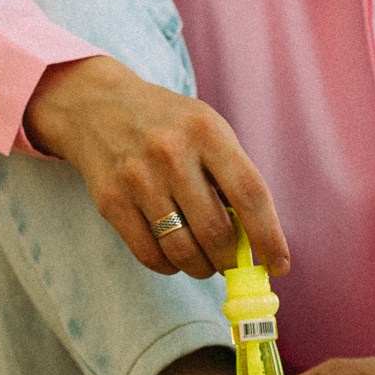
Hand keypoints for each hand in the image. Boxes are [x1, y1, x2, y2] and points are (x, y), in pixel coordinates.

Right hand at [24, 56, 288, 280]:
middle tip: (231, 265)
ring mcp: (138, 178)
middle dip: (229, 260)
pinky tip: (173, 256)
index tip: (278, 265)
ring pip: (181, 250)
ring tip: (203, 262)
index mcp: (207, 132)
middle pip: (215, 231)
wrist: (96, 106)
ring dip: (200, 268)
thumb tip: (254, 242)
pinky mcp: (111, 201)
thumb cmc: (168, 125)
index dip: (269, 237)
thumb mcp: (206, 129)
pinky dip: (168, 266)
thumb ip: (231, 176)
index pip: (249, 194)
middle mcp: (172, 153)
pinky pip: (149, 254)